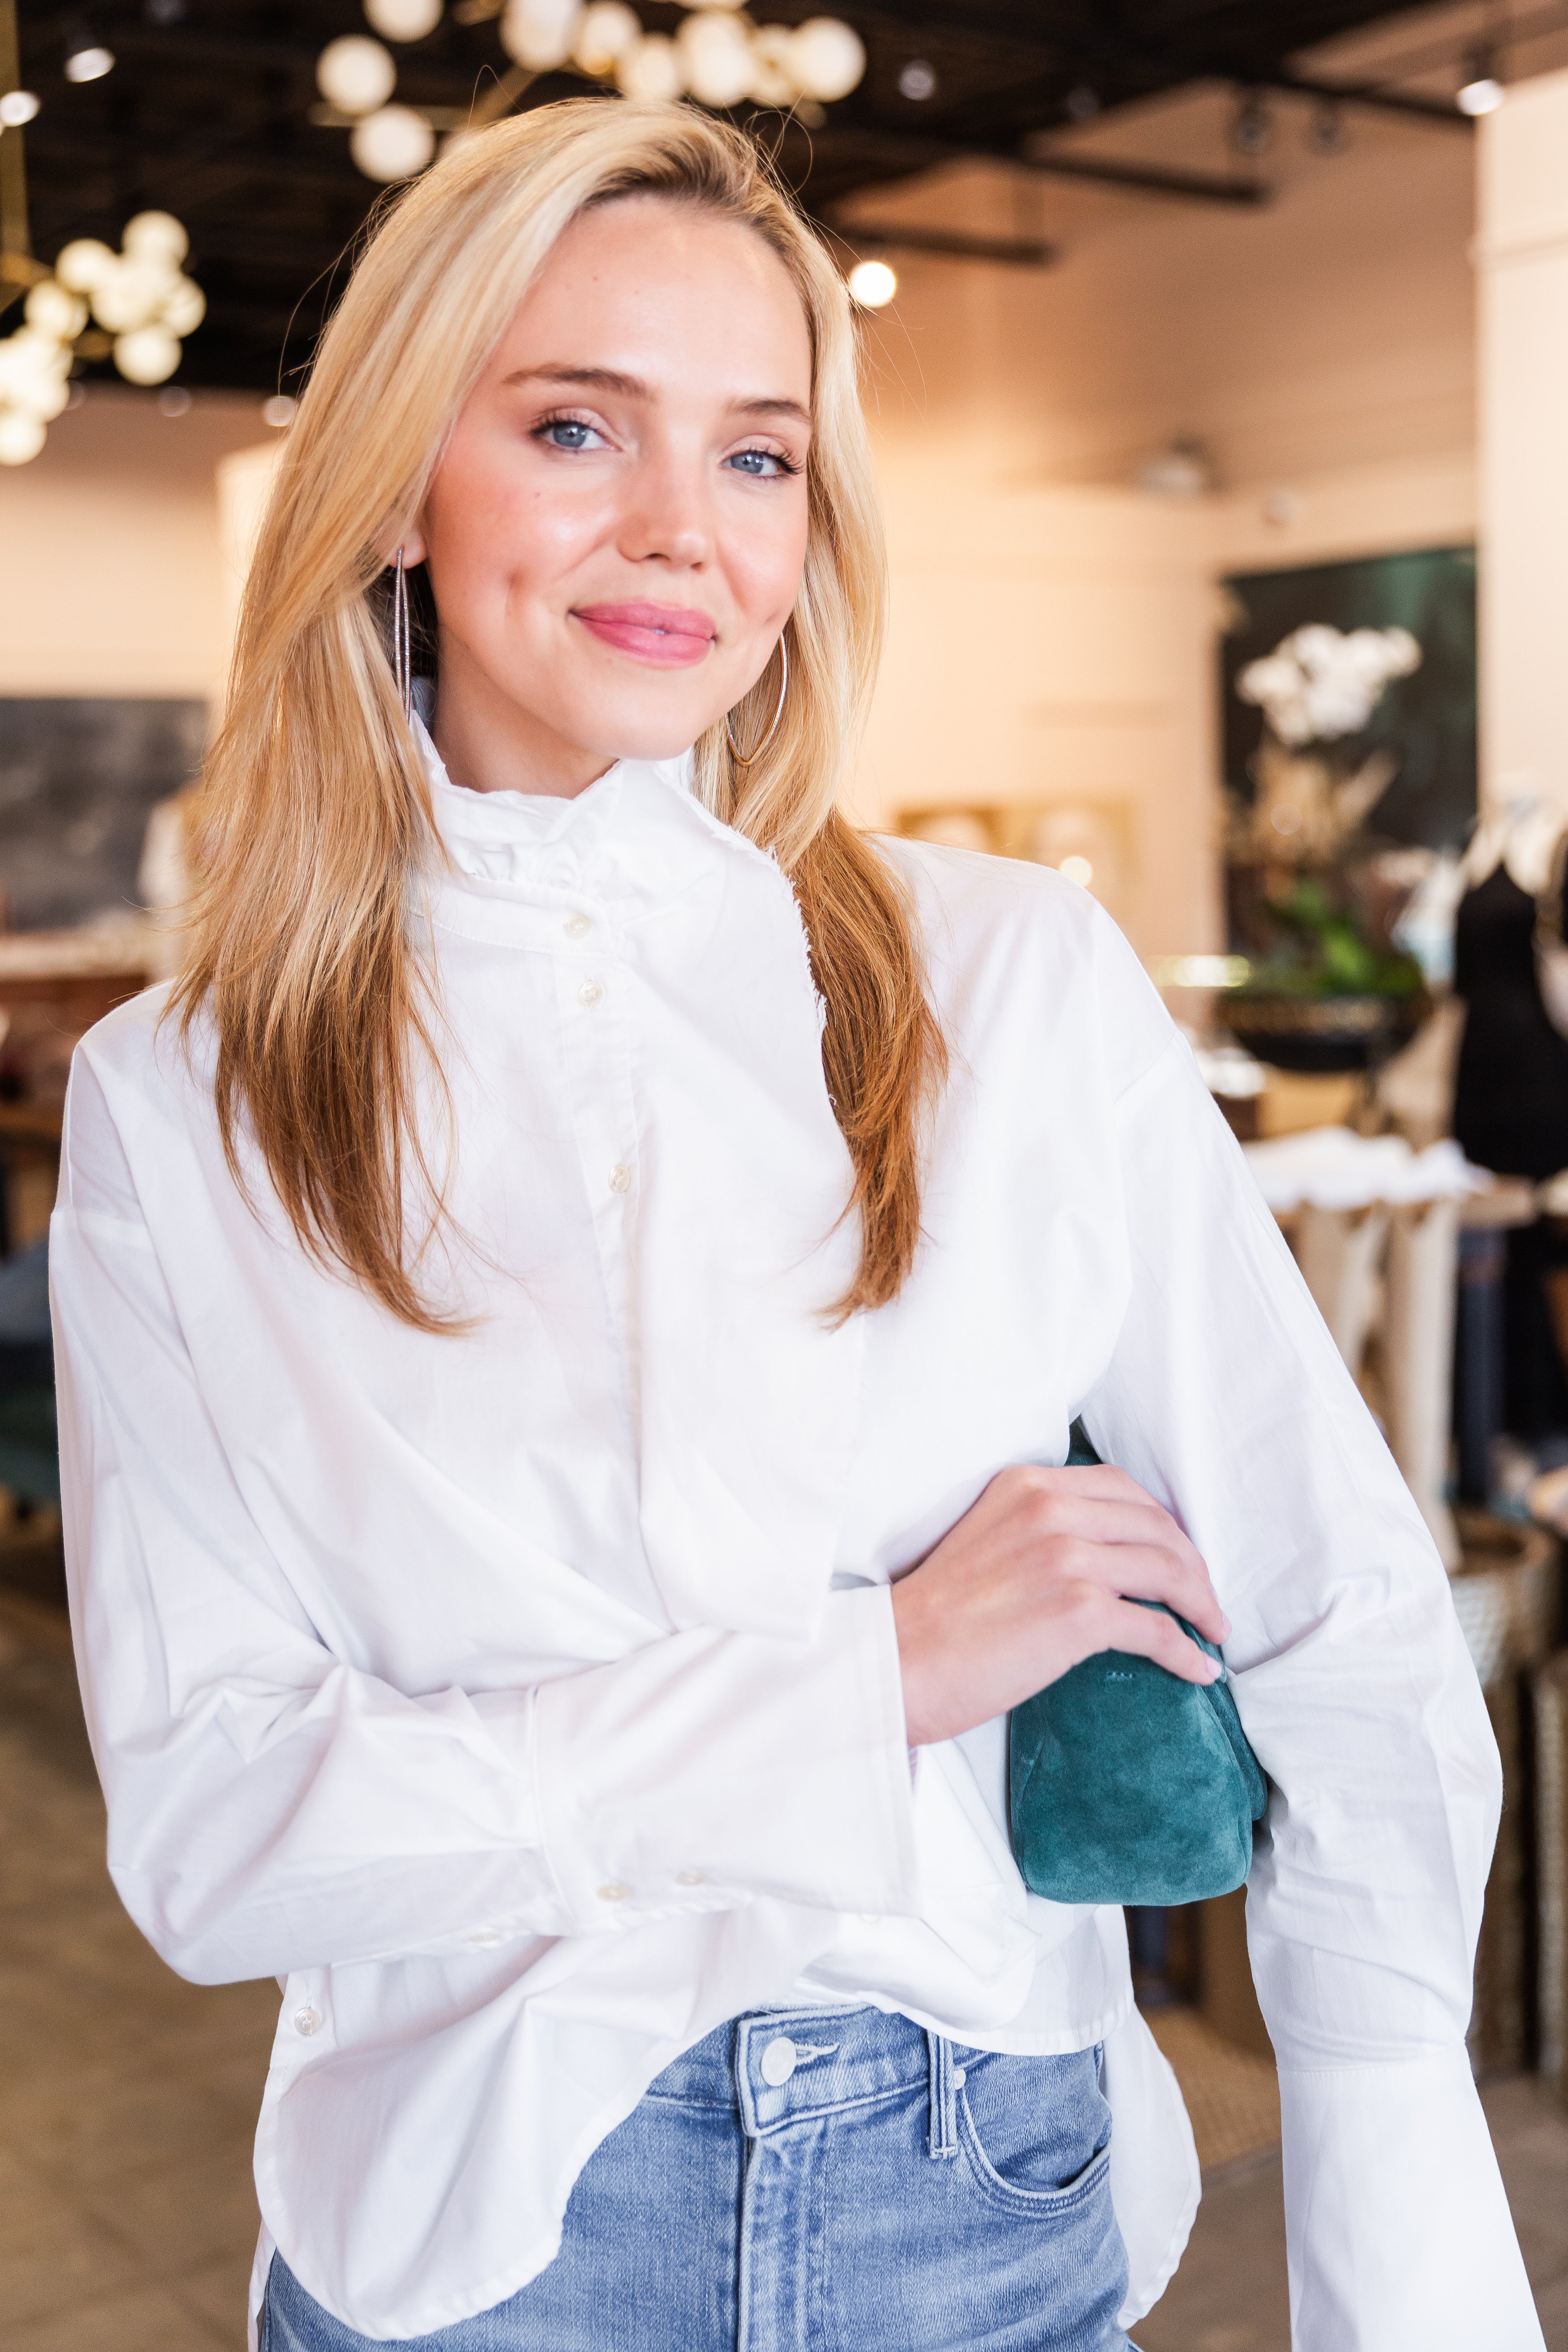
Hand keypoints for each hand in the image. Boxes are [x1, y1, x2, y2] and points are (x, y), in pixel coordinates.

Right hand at [890, 1463, 1229, 1747]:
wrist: (898, 1660)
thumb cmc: (937, 1614)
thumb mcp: (988, 1536)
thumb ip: (1041, 1528)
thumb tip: (1104, 1556)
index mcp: (1028, 1484)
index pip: (1122, 1488)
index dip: (1163, 1522)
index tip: (1179, 1555)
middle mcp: (1051, 1508)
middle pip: (1156, 1526)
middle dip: (1193, 1565)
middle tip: (1206, 1599)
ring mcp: (1067, 1557)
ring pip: (1167, 1571)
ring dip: (1202, 1605)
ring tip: (1213, 1630)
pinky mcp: (1079, 1611)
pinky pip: (1157, 1628)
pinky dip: (1187, 1651)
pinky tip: (1198, 1668)